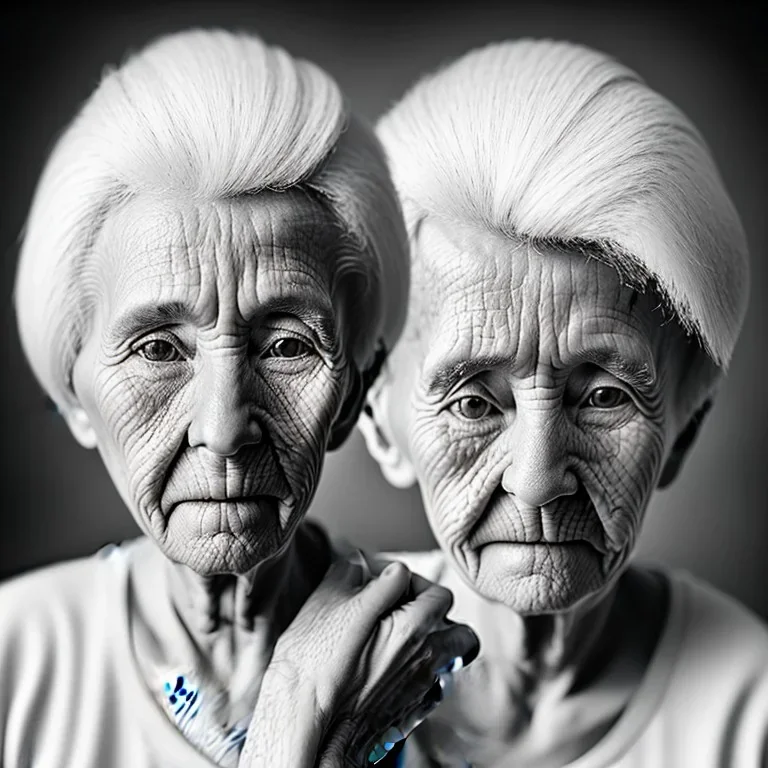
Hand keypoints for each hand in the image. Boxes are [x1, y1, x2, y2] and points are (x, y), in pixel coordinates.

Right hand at [239, 554, 478, 767]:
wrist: (305, 728)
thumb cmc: (312, 667)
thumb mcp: (324, 603)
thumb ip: (348, 574)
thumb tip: (359, 563)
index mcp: (410, 625)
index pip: (424, 583)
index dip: (399, 578)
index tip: (379, 584)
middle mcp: (426, 655)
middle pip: (454, 620)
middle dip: (432, 607)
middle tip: (403, 607)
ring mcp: (422, 685)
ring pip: (453, 653)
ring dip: (438, 639)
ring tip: (407, 636)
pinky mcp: (414, 711)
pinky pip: (438, 684)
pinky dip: (426, 672)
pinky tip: (398, 669)